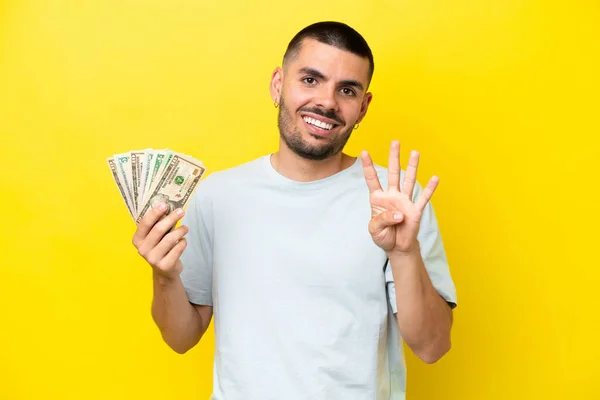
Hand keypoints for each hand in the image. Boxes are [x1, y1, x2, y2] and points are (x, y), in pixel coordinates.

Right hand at [132, 203, 188, 280]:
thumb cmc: (160, 248)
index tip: (164, 205)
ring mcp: (153, 259)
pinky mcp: (165, 265)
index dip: (155, 213)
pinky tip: (183, 241)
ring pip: (170, 239)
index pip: (145, 223)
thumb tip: (166, 208)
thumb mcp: (156, 237)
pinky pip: (177, 248)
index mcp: (137, 240)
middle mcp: (142, 249)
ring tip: (185, 228)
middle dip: (171, 218)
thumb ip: (158, 224)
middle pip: (158, 229)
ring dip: (180, 230)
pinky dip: (183, 242)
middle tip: (181, 211)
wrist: (165, 271)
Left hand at [360, 140, 438, 254]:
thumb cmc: (383, 235)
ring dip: (412, 167)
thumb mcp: (374, 230)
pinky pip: (423, 198)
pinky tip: (435, 178)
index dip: (368, 166)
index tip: (364, 151)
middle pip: (393, 173)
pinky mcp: (415, 210)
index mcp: (378, 199)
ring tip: (415, 152)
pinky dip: (430, 189)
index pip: (372, 179)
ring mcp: (405, 201)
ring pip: (409, 181)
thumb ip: (383, 219)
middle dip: (394, 157)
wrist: (396, 247)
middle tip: (395, 142)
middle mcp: (392, 196)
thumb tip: (399, 213)